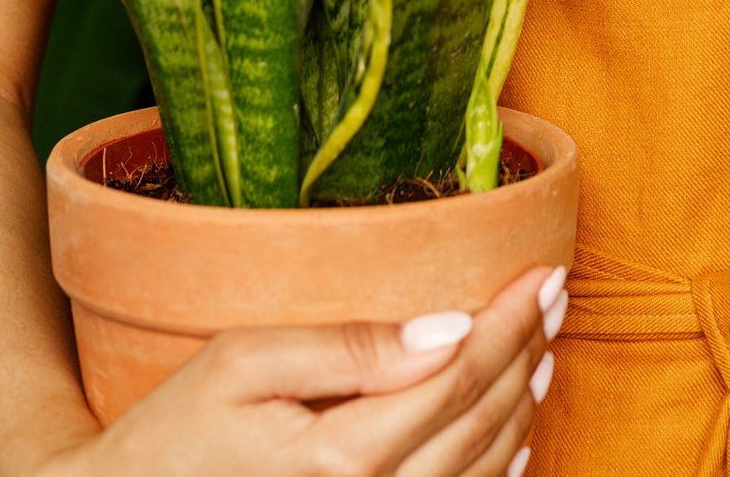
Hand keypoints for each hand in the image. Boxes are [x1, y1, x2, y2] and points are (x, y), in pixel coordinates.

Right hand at [36, 263, 567, 476]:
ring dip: (520, 408)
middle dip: (526, 352)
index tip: (546, 272)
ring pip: (479, 474)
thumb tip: (445, 329)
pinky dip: (496, 470)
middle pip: (480, 423)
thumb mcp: (242, 363)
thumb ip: (347, 348)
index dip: (510, 319)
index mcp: (339, 460)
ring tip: (542, 348)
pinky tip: (513, 434)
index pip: (458, 374)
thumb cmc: (173, 434)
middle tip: (556, 295)